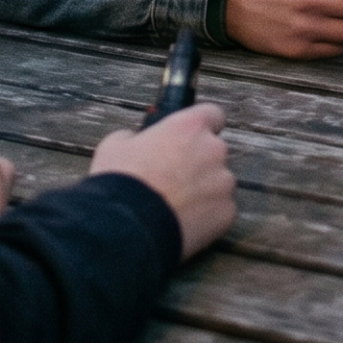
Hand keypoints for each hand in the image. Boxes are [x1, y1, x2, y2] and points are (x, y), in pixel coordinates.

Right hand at [91, 103, 236, 259]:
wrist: (127, 228)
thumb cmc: (121, 182)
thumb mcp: (116, 144)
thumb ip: (138, 136)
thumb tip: (139, 141)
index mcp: (189, 127)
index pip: (212, 114)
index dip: (200, 126)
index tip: (190, 137)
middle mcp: (213, 150)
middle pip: (214, 151)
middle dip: (198, 162)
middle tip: (172, 179)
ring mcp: (223, 182)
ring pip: (218, 182)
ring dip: (203, 189)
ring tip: (174, 204)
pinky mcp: (226, 213)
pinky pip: (220, 209)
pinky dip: (206, 215)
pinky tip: (183, 221)